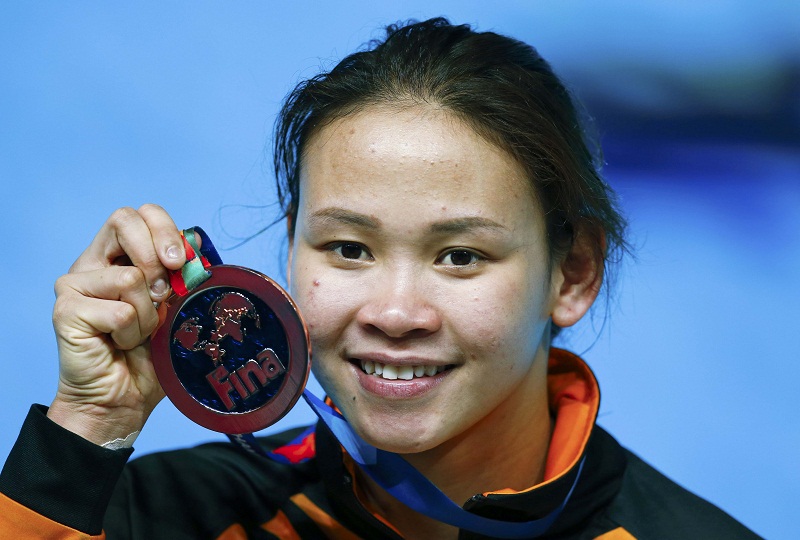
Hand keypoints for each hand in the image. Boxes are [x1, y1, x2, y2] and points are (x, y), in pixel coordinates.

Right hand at [47, 204, 185, 445]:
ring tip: (137, 334)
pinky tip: (119, 345)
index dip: (165, 229)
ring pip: (130, 277)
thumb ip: (181, 275)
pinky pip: (119, 310)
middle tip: (165, 293)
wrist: (125, 399)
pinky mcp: (66, 309)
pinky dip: (132, 333)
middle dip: (156, 253)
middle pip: (124, 219)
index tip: (182, 262)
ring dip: (147, 314)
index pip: (140, 214)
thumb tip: (195, 243)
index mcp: (120, 257)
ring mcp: (74, 285)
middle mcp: (93, 263)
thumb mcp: (176, 307)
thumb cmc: (152, 355)